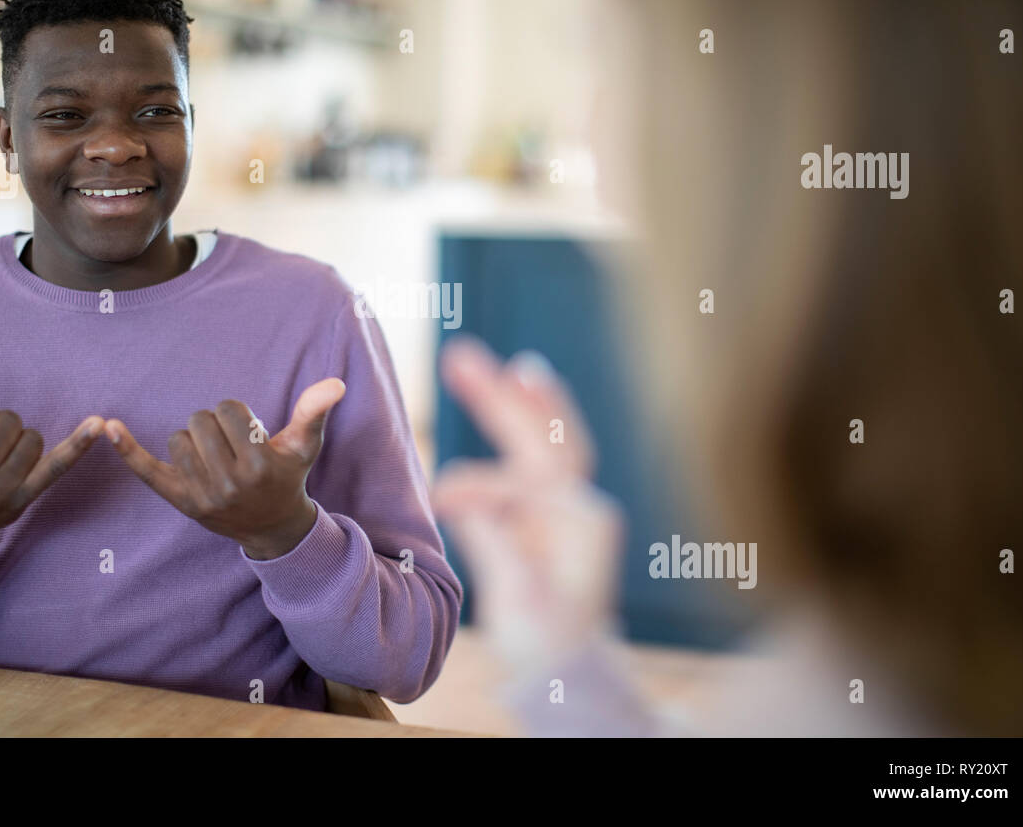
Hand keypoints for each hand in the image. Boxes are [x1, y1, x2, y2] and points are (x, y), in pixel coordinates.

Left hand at [104, 378, 345, 559]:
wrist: (272, 526)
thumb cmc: (287, 476)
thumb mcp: (305, 445)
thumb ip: (314, 411)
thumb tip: (336, 383)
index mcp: (259, 464)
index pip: (229, 409)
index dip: (238, 414)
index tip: (248, 434)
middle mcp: (229, 482)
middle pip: (201, 420)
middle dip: (215, 425)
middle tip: (231, 447)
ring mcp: (201, 495)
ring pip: (179, 438)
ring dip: (194, 440)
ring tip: (214, 457)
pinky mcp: (180, 501)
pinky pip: (148, 470)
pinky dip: (127, 449)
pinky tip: (108, 427)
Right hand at [432, 335, 622, 673]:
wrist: (571, 667)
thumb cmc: (545, 640)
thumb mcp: (517, 599)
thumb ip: (494, 542)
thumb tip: (458, 494)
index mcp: (579, 522)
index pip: (524, 479)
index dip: (479, 485)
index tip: (441, 499)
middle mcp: (581, 503)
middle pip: (542, 435)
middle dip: (501, 396)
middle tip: (460, 355)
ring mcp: (571, 504)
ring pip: (546, 437)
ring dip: (518, 399)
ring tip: (501, 361)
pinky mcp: (556, 510)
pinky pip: (542, 453)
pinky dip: (530, 417)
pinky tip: (519, 386)